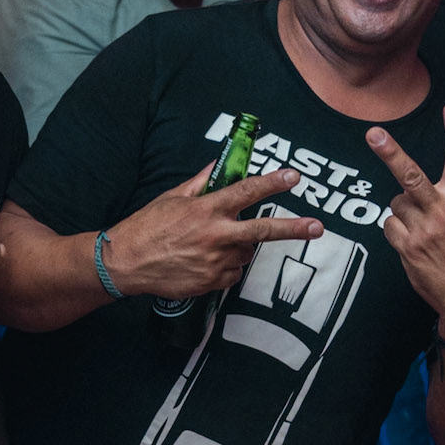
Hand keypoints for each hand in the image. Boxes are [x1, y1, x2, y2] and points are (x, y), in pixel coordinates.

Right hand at [105, 163, 322, 299]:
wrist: (127, 263)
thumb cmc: (148, 226)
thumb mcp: (173, 196)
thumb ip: (202, 181)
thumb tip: (221, 163)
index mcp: (207, 209)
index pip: (246, 191)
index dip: (272, 183)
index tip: (293, 176)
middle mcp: (215, 235)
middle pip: (263, 231)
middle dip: (294, 228)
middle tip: (317, 227)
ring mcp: (215, 261)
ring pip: (246, 252)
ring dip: (240, 245)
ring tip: (214, 243)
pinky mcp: (212, 282)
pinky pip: (234, 272)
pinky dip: (228, 265)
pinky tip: (206, 260)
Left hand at [367, 104, 444, 337]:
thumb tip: (416, 189)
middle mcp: (442, 212)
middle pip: (411, 176)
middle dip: (390, 153)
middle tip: (373, 133)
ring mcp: (422, 230)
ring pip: (396, 203)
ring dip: (403, 211)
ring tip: (422, 230)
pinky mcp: (407, 248)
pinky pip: (389, 226)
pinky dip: (396, 231)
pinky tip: (413, 244)